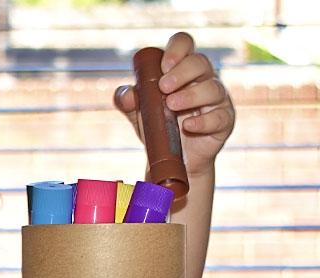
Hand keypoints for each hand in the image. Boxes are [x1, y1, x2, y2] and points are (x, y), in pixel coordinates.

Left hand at [114, 32, 235, 177]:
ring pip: (212, 88)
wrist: (172, 159)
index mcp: (183, 69)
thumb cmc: (159, 126)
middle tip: (163, 87)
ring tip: (171, 105)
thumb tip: (127, 95)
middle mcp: (204, 78)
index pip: (185, 44)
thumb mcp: (140, 113)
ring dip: (191, 95)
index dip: (177, 49)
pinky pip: (219, 117)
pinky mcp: (224, 121)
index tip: (163, 66)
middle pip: (200, 63)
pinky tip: (188, 126)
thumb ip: (128, 101)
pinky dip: (203, 121)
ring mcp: (217, 99)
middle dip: (181, 72)